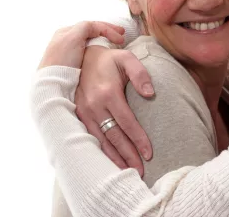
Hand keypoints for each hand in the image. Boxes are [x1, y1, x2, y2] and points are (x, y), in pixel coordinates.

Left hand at [38, 21, 124, 68]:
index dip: (109, 28)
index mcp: (66, 33)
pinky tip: (105, 55)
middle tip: (122, 36)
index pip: (92, 25)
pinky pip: (90, 53)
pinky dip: (100, 51)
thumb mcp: (73, 38)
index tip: (122, 36)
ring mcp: (71, 53)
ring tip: (117, 45)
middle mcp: (67, 41)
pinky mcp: (74, 65)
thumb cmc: (61, 61)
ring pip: (92, 42)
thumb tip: (99, 29)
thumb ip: (87, 28)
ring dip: (105, 41)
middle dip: (108, 32)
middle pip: (92, 32)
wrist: (54, 85)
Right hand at [74, 46, 153, 175]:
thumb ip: (140, 74)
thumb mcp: (127, 58)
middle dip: (128, 155)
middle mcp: (94, 105)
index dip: (139, 139)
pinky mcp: (78, 114)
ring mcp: (84, 111)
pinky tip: (108, 162)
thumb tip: (150, 93)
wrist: (83, 57)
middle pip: (114, 136)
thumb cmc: (110, 59)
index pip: (127, 122)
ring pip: (100, 140)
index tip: (149, 154)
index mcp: (108, 93)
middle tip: (141, 171)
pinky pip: (90, 137)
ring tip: (127, 172)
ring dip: (113, 158)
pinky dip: (100, 151)